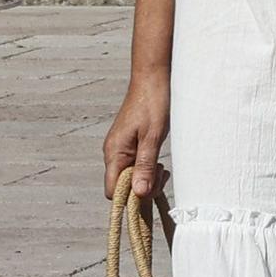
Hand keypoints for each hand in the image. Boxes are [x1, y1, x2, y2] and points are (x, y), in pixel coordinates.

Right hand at [103, 71, 170, 199]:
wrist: (153, 77)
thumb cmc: (153, 103)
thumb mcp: (153, 136)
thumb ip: (145, 166)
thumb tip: (139, 194)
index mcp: (114, 152)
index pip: (113, 192)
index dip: (130, 198)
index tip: (151, 189)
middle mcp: (113, 153)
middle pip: (122, 187)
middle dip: (143, 188)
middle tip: (162, 175)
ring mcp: (121, 149)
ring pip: (130, 177)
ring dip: (147, 178)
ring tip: (162, 169)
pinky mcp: (129, 145)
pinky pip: (135, 166)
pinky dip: (148, 169)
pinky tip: (159, 164)